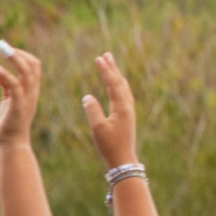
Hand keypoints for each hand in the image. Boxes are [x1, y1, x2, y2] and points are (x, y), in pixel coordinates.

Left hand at [0, 45, 41, 144]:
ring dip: (15, 59)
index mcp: (31, 90)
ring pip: (27, 73)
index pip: (34, 66)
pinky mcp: (18, 106)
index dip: (23, 55)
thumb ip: (6, 85)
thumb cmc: (10, 121)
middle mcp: (32, 92)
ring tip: (2, 50)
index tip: (8, 49)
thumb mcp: (8, 100)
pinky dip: (7, 76)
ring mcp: (27, 98)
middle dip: (19, 53)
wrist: (12, 142)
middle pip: (33, 66)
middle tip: (2, 45)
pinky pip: (15, 87)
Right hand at [83, 52, 139, 167]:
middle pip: (121, 82)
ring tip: (110, 65)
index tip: (98, 58)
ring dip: (116, 75)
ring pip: (123, 87)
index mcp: (122, 107)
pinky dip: (118, 85)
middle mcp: (128, 106)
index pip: (113, 84)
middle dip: (113, 68)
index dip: (106, 71)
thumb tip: (87, 96)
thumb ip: (92, 110)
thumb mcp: (97, 128)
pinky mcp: (126, 115)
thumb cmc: (109, 145)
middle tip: (106, 55)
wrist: (123, 160)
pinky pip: (123, 94)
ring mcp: (128, 110)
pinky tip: (114, 85)